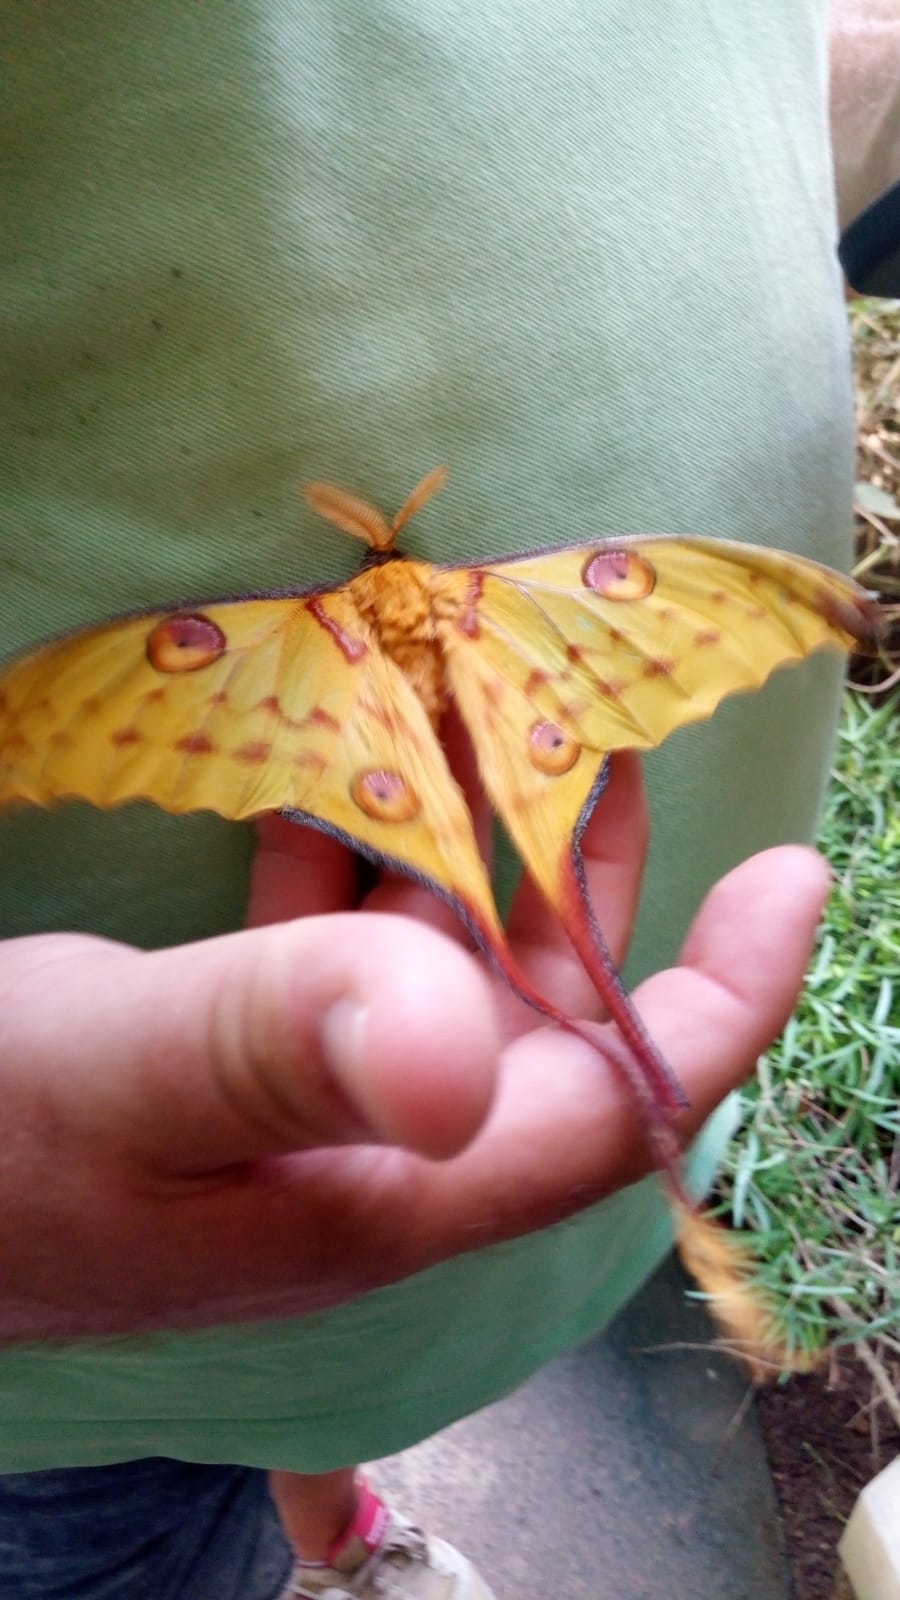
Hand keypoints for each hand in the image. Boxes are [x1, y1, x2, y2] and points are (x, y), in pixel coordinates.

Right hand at [0, 753, 828, 1339]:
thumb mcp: (125, 1077)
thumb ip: (284, 1046)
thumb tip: (469, 1060)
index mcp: (384, 1181)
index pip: (607, 1113)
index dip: (719, 1004)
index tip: (791, 875)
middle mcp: (372, 1141)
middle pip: (540, 1012)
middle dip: (586, 865)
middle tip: (595, 715)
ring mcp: (306, 1093)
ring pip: (438, 959)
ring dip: (474, 837)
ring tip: (487, 703)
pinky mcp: (241, 1051)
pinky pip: (340, 936)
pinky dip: (361, 847)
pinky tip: (347, 767)